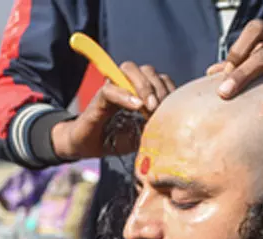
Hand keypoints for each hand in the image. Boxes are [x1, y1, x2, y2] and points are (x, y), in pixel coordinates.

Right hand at [52, 62, 175, 158]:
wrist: (89, 146)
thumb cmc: (116, 139)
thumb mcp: (142, 134)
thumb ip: (156, 126)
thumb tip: (172, 123)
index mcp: (141, 92)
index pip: (160, 78)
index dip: (169, 88)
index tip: (174, 105)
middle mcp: (127, 85)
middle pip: (147, 70)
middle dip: (157, 87)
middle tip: (158, 108)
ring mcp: (113, 88)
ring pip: (129, 69)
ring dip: (143, 87)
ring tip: (148, 108)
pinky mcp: (98, 98)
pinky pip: (111, 88)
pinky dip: (125, 95)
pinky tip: (136, 106)